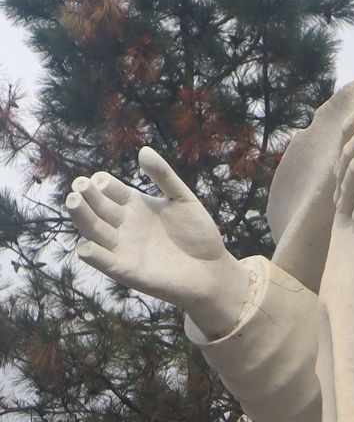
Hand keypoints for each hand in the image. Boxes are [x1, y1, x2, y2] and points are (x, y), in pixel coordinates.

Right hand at [67, 147, 250, 337]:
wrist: (213, 270)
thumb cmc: (199, 234)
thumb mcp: (183, 199)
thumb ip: (164, 176)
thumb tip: (144, 150)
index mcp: (134, 204)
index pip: (109, 189)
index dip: (103, 184)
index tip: (102, 181)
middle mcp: (124, 225)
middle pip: (97, 207)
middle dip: (86, 197)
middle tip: (79, 186)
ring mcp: (123, 247)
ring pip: (94, 230)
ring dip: (82, 218)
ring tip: (73, 202)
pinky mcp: (127, 271)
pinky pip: (105, 261)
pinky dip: (94, 255)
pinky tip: (87, 246)